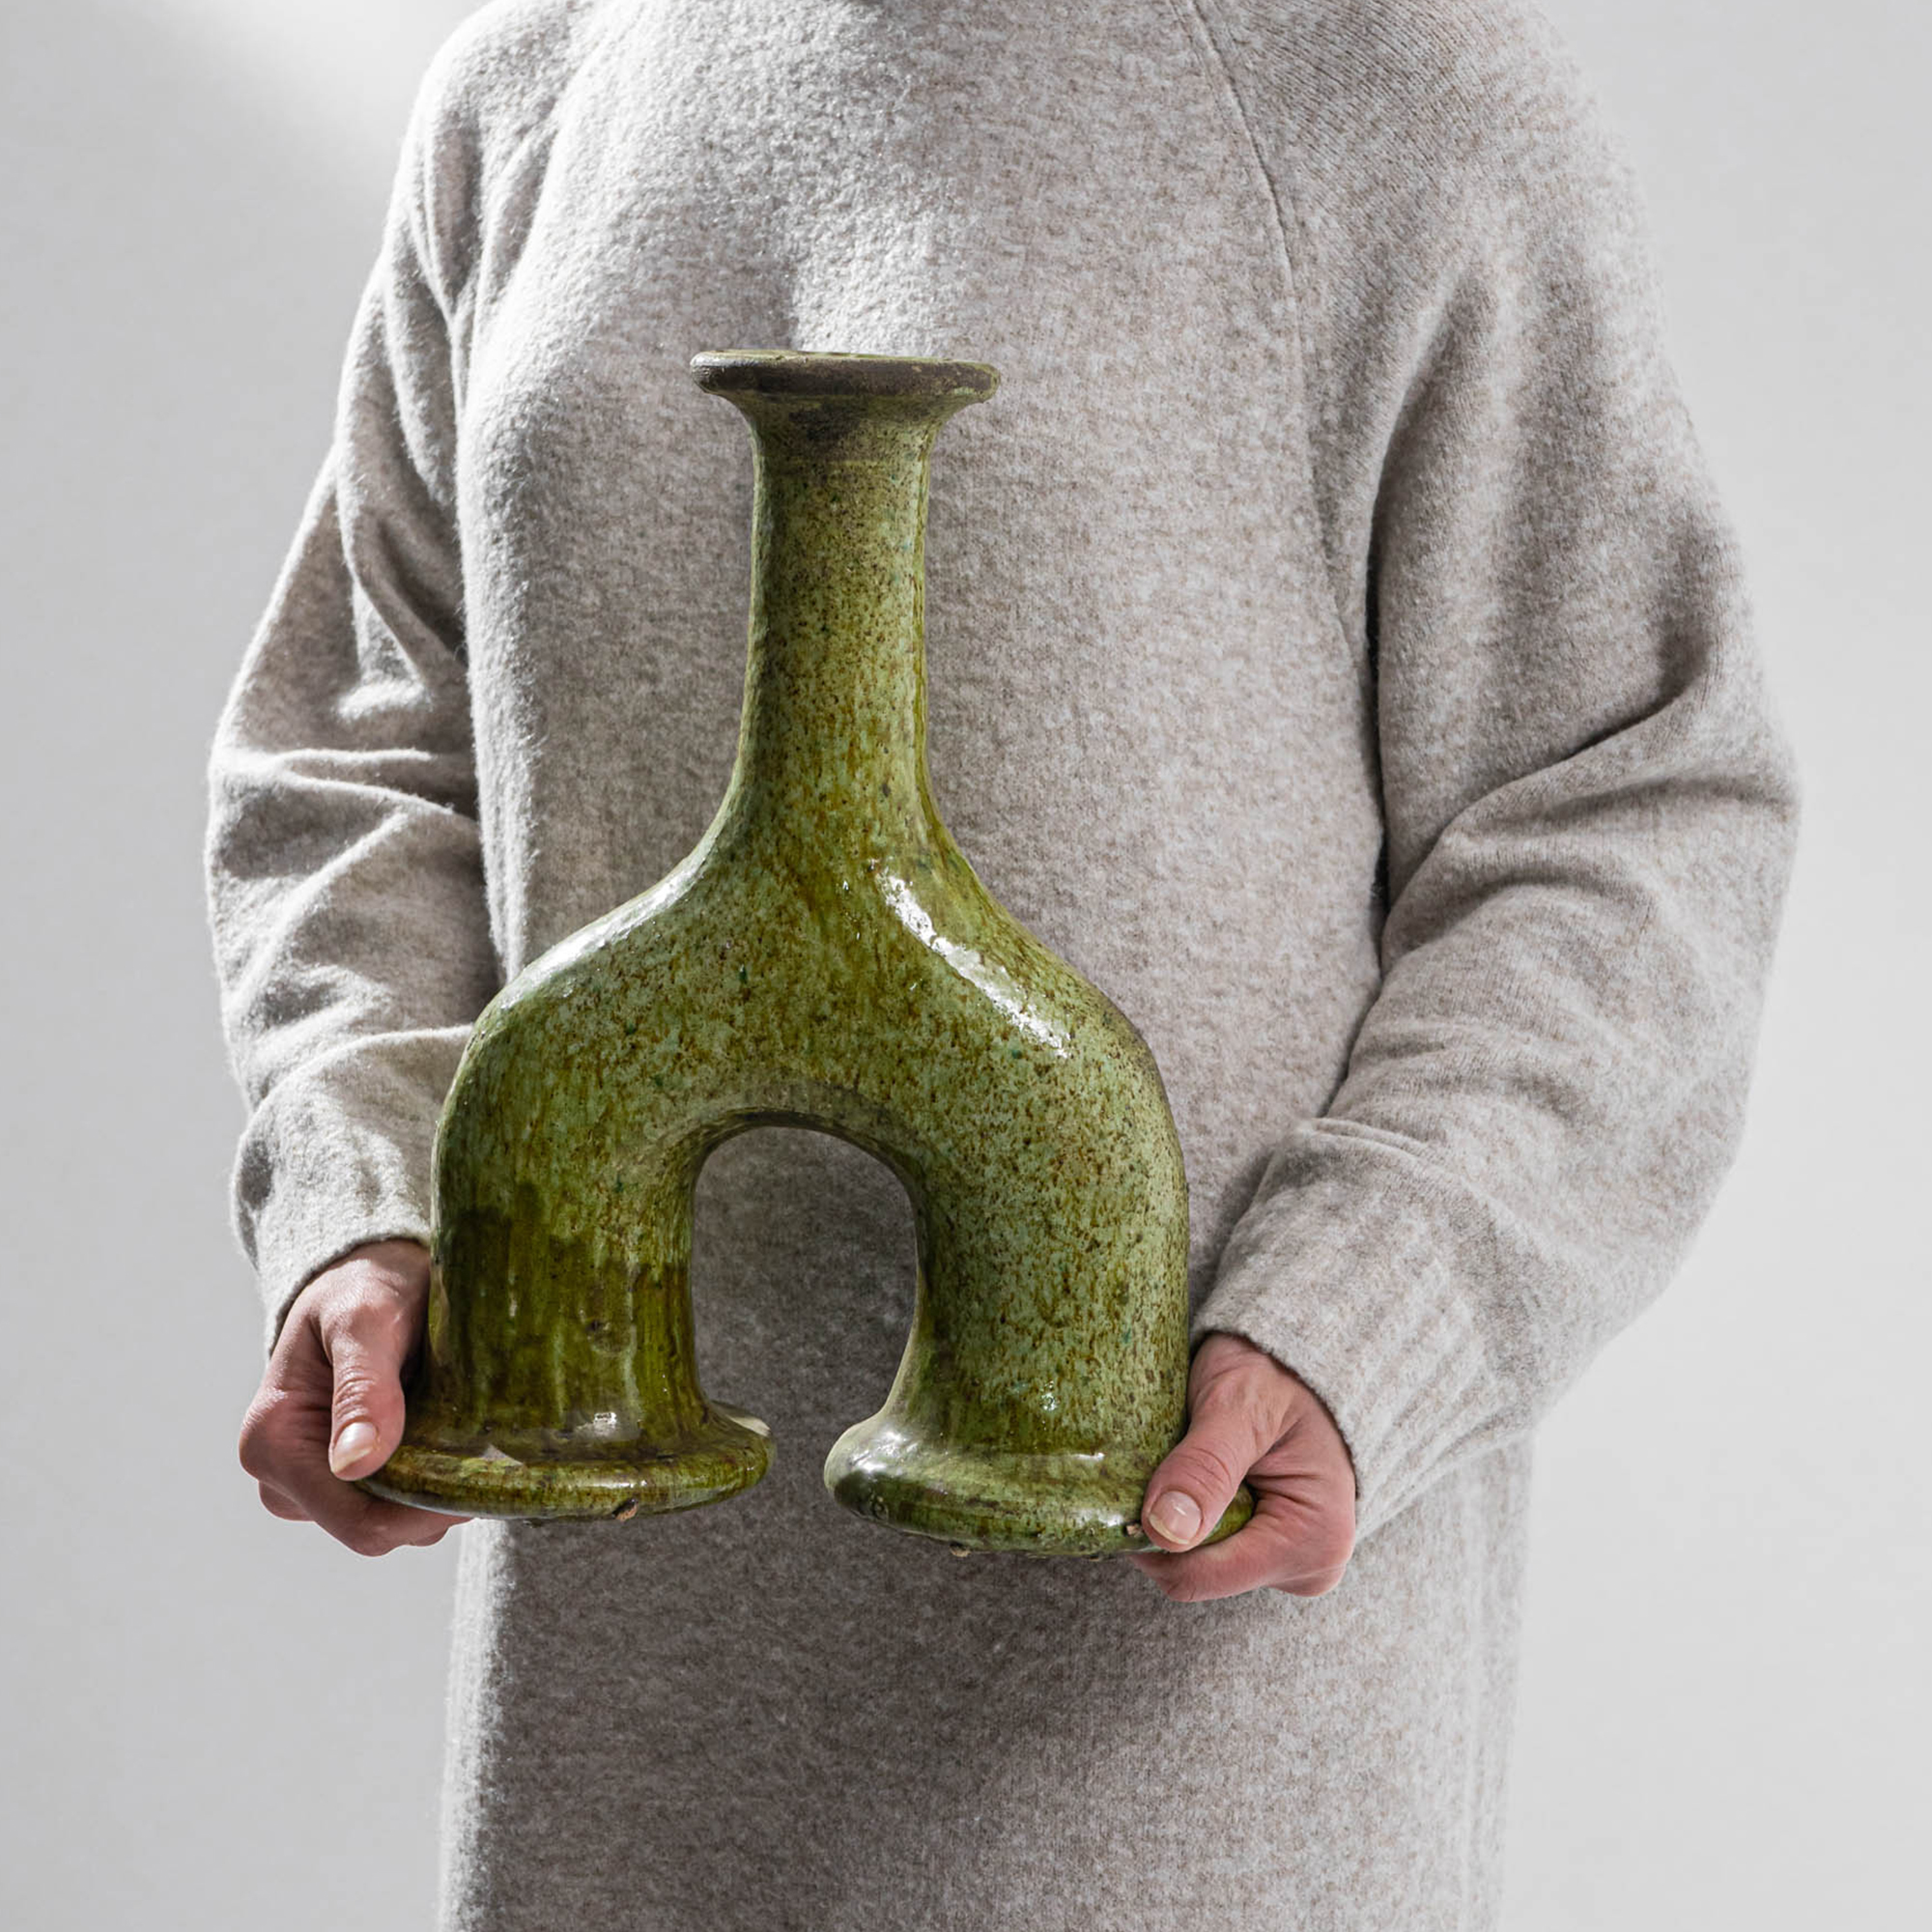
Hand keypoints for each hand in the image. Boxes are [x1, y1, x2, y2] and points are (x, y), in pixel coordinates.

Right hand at [237, 1238, 465, 1554]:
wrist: (365, 1274)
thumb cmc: (364, 1286)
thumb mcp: (365, 1321)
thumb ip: (363, 1387)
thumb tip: (355, 1463)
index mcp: (272, 1444)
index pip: (359, 1523)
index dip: (425, 1513)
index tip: (482, 1475)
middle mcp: (282, 1477)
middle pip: (378, 1529)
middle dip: (436, 1497)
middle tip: (485, 1442)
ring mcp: (313, 1483)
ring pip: (394, 1519)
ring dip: (438, 1484)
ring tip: (463, 1423)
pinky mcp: (345, 1478)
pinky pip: (399, 1501)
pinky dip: (433, 1475)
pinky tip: (451, 1430)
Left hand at [1129, 1330, 1355, 1601]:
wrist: (1300, 1356)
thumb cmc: (1279, 1372)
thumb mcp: (1240, 1406)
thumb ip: (1204, 1467)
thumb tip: (1166, 1532)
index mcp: (1313, 1541)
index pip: (1197, 1576)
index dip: (1147, 1538)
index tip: (1122, 1485)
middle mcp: (1307, 1567)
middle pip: (1193, 1571)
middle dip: (1164, 1521)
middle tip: (1159, 1458)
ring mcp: (1289, 1562)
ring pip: (1196, 1559)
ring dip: (1175, 1513)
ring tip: (1184, 1458)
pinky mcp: (1270, 1549)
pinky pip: (1209, 1545)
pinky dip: (1189, 1510)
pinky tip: (1195, 1473)